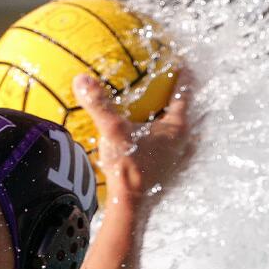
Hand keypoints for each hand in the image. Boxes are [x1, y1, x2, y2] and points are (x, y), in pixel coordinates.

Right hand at [73, 70, 193, 205]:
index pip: (185, 93)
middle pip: (187, 113)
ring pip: (182, 134)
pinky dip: (165, 143)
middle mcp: (184, 143)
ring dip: (174, 124)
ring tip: (164, 115)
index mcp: (177, 128)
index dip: (183, 76)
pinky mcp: (169, 174)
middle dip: (180, 100)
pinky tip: (153, 145)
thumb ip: (99, 105)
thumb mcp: (112, 132)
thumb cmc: (128, 167)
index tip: (180, 63)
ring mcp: (179, 160)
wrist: (130, 205)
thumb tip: (81, 79)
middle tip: (171, 88)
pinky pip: (171, 151)